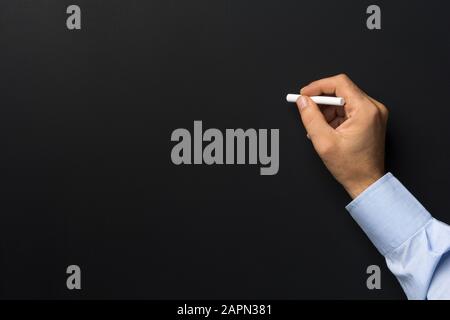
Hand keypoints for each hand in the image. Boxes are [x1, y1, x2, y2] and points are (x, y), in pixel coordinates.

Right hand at [296, 74, 387, 198]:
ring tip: (320, 129)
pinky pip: (349, 110)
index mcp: (365, 110)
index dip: (318, 86)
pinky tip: (328, 131)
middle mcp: (374, 108)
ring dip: (328, 111)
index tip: (304, 94)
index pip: (340, 84)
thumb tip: (302, 101)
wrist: (366, 183)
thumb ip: (310, 118)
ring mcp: (374, 114)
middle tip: (307, 111)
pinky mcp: (371, 120)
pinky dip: (335, 117)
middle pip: (342, 91)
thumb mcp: (324, 142)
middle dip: (322, 102)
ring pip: (344, 101)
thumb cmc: (351, 167)